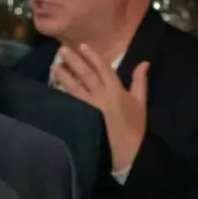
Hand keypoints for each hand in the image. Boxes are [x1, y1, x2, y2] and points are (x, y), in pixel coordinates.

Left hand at [54, 44, 148, 172]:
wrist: (128, 152)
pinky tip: (55, 85)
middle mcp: (101, 95)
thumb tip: (143, 62)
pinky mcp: (82, 117)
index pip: (103, 68)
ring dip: (64, 74)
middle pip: (86, 74)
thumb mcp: (140, 103)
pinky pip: (71, 100)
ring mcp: (90, 106)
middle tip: (62, 49)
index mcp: (116, 90)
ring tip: (54, 64)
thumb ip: (140, 81)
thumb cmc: (135, 128)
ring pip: (75, 86)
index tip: (82, 46)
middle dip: (74, 61)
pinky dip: (63, 91)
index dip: (92, 56)